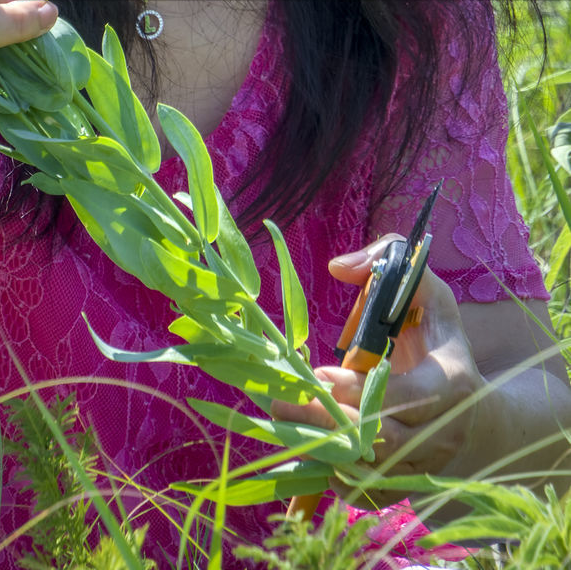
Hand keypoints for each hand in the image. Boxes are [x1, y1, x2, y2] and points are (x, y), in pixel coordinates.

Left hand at [273, 234, 484, 494]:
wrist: (470, 403)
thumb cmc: (436, 335)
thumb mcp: (423, 288)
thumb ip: (387, 259)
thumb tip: (338, 267)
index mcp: (452, 382)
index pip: (404, 397)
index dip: (359, 390)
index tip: (318, 374)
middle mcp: (444, 432)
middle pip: (380, 439)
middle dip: (326, 421)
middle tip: (281, 402)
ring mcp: (426, 464)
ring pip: (370, 470)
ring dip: (322, 450)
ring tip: (281, 424)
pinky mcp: (408, 485)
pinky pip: (368, 492)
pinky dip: (334, 476)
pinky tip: (304, 452)